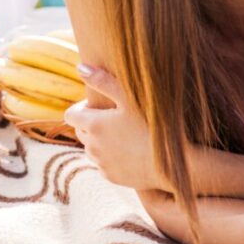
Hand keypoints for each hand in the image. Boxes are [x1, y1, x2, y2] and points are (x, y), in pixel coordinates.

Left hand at [63, 65, 168, 191]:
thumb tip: (80, 67)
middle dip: (92, 123)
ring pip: (91, 148)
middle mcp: (91, 145)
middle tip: (117, 117)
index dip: (82, 107)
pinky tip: (132, 150)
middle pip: (80, 131)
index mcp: (94, 124)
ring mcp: (100, 163)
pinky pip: (104, 163)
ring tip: (126, 134)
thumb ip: (104, 82)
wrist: (173, 164)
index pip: (70, 114)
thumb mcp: (132, 98)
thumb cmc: (155, 126)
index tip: (99, 104)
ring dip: (101, 140)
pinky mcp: (110, 176)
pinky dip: (112, 156)